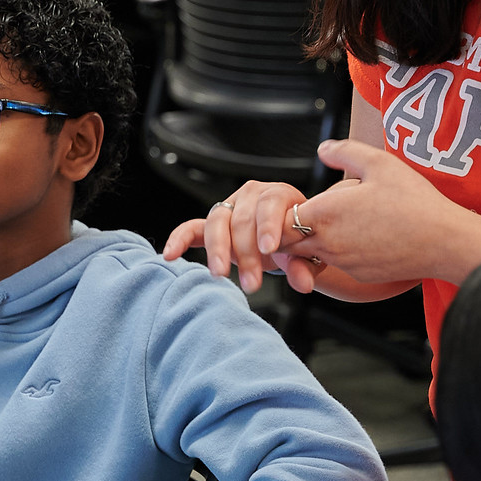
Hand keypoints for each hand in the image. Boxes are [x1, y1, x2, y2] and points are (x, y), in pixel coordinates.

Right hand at [161, 180, 327, 293]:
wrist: (292, 242)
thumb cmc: (301, 241)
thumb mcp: (309, 254)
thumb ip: (304, 266)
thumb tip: (302, 284)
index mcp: (278, 195)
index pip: (270, 204)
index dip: (269, 225)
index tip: (269, 248)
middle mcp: (251, 196)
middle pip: (242, 219)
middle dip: (245, 253)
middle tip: (252, 282)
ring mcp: (230, 209)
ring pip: (217, 223)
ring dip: (217, 251)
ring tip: (221, 274)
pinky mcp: (213, 225)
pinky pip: (192, 228)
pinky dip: (179, 239)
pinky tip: (170, 254)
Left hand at [276, 140, 480, 286]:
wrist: (444, 242)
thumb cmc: (414, 201)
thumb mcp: (379, 163)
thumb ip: (344, 151)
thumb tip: (322, 149)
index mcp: (324, 214)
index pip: (278, 221)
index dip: (278, 214)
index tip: (289, 204)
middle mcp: (326, 243)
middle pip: (286, 244)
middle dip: (287, 231)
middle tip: (300, 216)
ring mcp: (342, 263)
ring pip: (310, 255)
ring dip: (311, 242)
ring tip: (334, 222)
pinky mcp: (357, 276)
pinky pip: (335, 264)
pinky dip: (336, 253)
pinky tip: (359, 237)